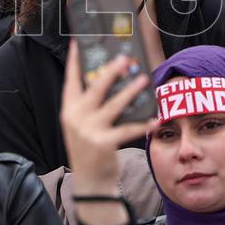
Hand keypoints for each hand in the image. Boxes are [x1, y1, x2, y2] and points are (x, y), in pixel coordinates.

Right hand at [60, 42, 155, 196]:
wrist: (90, 181)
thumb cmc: (89, 148)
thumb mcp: (81, 125)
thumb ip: (90, 105)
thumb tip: (109, 80)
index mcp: (69, 110)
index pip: (70, 81)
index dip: (73, 61)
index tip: (77, 43)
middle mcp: (76, 118)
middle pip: (95, 88)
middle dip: (110, 72)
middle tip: (124, 59)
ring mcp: (89, 131)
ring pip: (114, 105)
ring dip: (131, 91)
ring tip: (144, 80)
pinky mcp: (104, 143)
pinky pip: (128, 129)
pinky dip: (143, 124)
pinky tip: (155, 119)